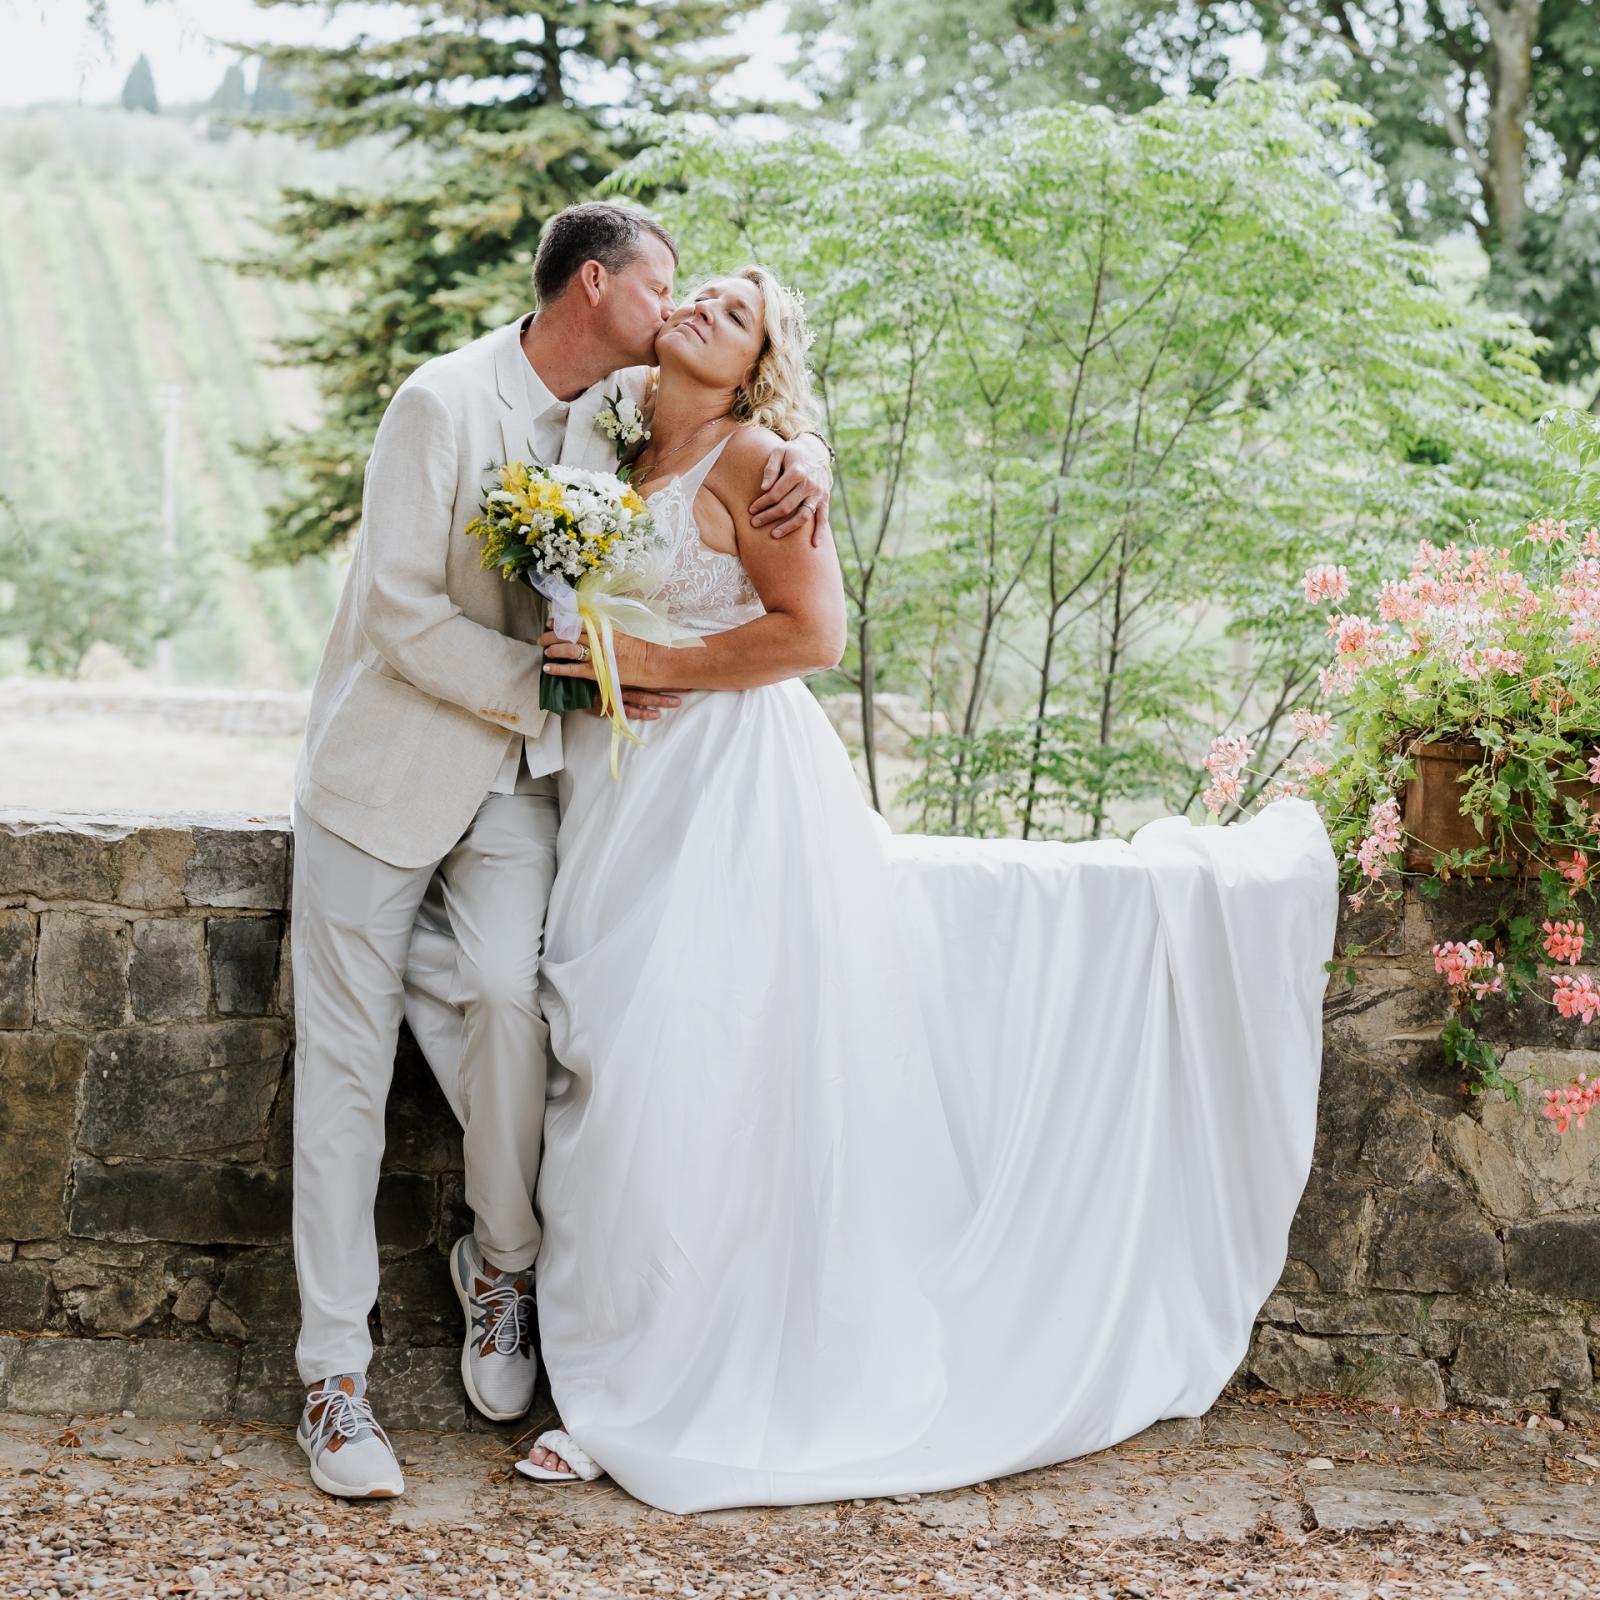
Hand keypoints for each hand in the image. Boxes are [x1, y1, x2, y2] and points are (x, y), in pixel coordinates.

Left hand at [540, 631, 681, 702]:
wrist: (655, 662)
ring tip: (545, 650)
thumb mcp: (625, 635)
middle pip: (570, 633)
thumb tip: (596, 629)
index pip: (578, 621)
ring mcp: (597, 654)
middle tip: (543, 636)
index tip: (553, 621)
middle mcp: (598, 638)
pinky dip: (559, 668)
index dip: (563, 621)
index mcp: (605, 628)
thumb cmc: (644, 650)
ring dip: (554, 648)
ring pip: (568, 648)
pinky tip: (548, 669)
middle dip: (554, 634)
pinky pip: (573, 669)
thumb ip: (609, 631)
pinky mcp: (597, 671)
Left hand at [750, 434, 832, 546]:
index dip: (762, 503)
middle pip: (787, 506)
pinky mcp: (825, 500)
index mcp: (797, 471)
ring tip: (774, 535)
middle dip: (769, 516)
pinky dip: (820, 532)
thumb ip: (770, 468)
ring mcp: (818, 494)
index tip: (751, 510)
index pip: (776, 493)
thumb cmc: (793, 453)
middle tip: (754, 524)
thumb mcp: (779, 452)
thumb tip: (763, 488)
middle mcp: (809, 484)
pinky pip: (823, 518)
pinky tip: (814, 545)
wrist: (816, 451)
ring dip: (788, 527)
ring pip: (803, 516)